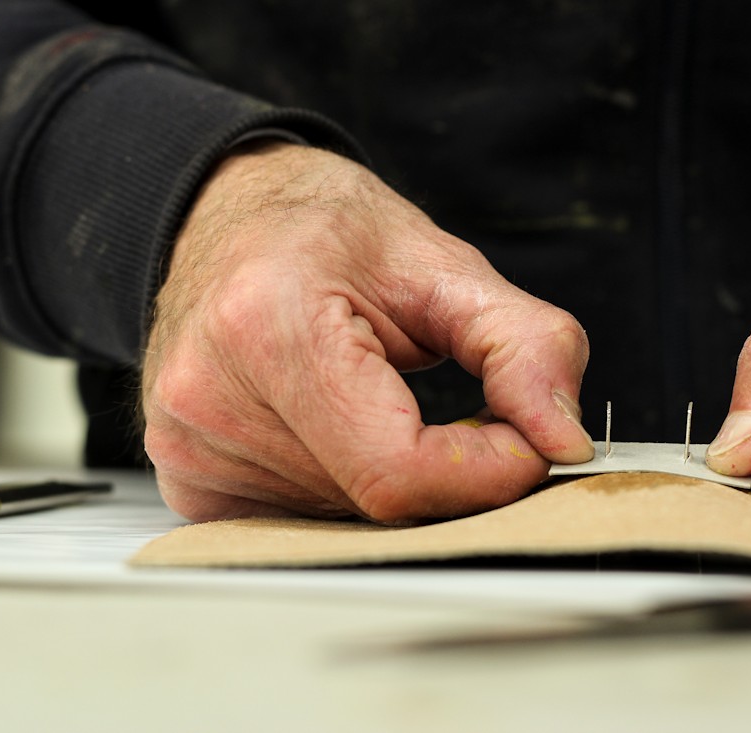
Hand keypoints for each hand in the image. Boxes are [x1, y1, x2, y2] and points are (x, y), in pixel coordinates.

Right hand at [141, 142, 593, 522]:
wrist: (222, 222)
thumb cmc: (321, 233)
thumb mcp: (439, 263)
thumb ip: (523, 346)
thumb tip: (563, 442)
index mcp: (270, 328)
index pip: (400, 470)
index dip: (487, 470)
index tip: (519, 437)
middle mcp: (211, 398)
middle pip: (376, 503)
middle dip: (444, 475)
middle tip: (447, 412)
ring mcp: (187, 448)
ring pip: (345, 523)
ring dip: (391, 483)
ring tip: (377, 406)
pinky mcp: (187, 482)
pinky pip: (302, 526)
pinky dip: (345, 493)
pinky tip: (334, 432)